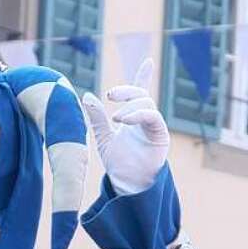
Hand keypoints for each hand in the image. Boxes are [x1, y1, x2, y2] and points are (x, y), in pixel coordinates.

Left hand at [82, 59, 169, 196]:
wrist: (127, 186)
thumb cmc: (118, 166)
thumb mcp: (103, 139)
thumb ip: (97, 119)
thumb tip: (87, 96)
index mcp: (134, 119)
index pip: (140, 93)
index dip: (144, 77)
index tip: (148, 62)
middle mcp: (146, 120)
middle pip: (141, 95)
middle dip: (127, 91)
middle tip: (110, 95)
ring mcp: (155, 127)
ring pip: (146, 104)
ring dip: (129, 106)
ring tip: (115, 117)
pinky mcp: (160, 135)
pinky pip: (152, 116)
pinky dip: (137, 114)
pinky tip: (122, 119)